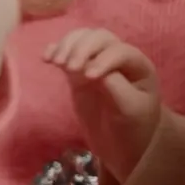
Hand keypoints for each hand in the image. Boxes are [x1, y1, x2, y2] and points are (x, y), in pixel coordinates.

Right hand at [45, 28, 163, 181]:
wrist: (122, 147)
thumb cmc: (132, 129)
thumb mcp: (130, 111)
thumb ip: (115, 87)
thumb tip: (90, 68)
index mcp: (138, 65)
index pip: (119, 51)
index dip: (103, 59)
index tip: (89, 77)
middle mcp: (118, 57)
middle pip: (99, 38)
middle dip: (82, 48)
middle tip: (68, 67)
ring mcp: (97, 61)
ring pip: (82, 39)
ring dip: (67, 45)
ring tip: (55, 61)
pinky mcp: (78, 72)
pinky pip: (67, 53)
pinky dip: (55, 50)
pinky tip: (46, 57)